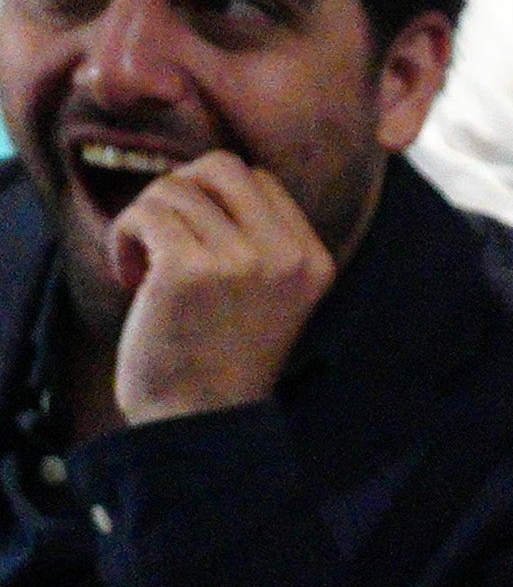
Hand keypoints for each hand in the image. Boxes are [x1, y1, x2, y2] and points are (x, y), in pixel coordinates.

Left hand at [89, 153, 339, 424]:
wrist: (201, 418)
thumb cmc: (221, 357)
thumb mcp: (267, 293)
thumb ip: (257, 239)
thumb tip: (200, 176)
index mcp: (313, 259)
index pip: (259, 179)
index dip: (213, 199)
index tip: (196, 241)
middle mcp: (286, 255)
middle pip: (220, 167)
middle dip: (179, 192)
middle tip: (163, 237)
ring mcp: (241, 260)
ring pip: (173, 188)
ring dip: (144, 221)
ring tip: (143, 266)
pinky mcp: (189, 268)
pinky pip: (143, 213)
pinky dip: (123, 238)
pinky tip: (130, 275)